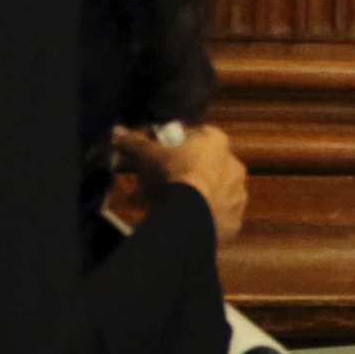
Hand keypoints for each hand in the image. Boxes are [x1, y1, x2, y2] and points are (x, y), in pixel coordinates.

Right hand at [113, 123, 248, 245]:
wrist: (190, 215)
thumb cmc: (171, 175)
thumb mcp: (149, 156)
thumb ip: (136, 142)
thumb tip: (117, 131)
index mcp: (217, 143)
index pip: (198, 136)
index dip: (177, 144)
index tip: (160, 155)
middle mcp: (234, 165)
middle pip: (206, 166)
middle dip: (183, 173)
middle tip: (160, 184)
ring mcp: (237, 194)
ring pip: (213, 192)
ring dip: (194, 196)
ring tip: (167, 207)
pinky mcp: (234, 221)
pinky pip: (217, 217)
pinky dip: (203, 219)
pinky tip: (183, 222)